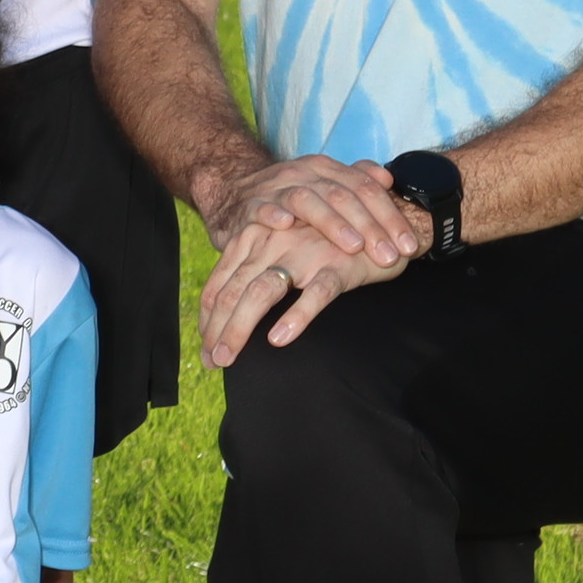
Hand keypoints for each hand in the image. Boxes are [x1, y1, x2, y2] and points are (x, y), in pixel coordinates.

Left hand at [196, 187, 426, 365]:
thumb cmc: (323, 241)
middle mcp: (272, 242)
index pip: (221, 284)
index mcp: (254, 239)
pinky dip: (295, 316)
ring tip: (230, 358)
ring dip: (240, 327)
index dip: (209, 319)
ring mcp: (304, 253)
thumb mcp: (282, 250)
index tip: (204, 351)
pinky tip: (279, 339)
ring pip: (262, 292)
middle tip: (211, 362)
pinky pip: (314, 294)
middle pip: (234, 291)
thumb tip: (228, 318)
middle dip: (218, 330)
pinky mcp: (337, 265)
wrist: (378, 219)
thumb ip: (254, 274)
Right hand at [200, 150, 417, 266]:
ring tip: (354, 246)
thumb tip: (387, 177)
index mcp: (325, 169)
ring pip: (308, 200)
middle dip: (371, 227)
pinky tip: (286, 225)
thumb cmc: (287, 200)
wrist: (231, 192)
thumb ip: (354, 182)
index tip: (409, 247)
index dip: (390, 217)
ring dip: (333, 224)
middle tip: (390, 257)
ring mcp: (275, 188)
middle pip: (343, 196)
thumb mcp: (323, 186)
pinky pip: (261, 207)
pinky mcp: (248, 206)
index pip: (366, 188)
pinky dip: (272, 213)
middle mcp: (303, 174)